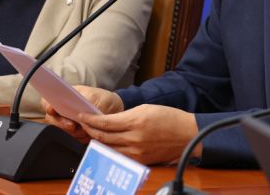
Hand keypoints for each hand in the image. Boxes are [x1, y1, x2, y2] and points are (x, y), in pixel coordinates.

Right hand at [43, 85, 123, 142]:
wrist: (114, 110)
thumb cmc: (103, 99)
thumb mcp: (96, 97)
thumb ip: (85, 103)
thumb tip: (79, 111)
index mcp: (64, 98)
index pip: (48, 102)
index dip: (47, 106)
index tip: (52, 109)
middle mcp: (63, 111)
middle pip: (53, 121)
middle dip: (63, 124)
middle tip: (73, 125)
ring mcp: (68, 123)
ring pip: (64, 132)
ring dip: (75, 132)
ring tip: (86, 128)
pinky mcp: (76, 134)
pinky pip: (75, 140)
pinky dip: (82, 138)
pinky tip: (90, 133)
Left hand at [75, 104, 199, 164]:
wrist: (188, 134)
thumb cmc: (170, 118)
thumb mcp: (146, 109)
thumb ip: (125, 115)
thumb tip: (108, 120)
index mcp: (136, 121)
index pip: (105, 122)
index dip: (90, 119)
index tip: (82, 115)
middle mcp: (134, 138)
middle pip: (102, 136)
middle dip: (89, 129)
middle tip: (82, 124)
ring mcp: (136, 152)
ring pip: (107, 148)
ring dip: (96, 141)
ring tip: (90, 134)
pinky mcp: (139, 161)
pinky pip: (118, 156)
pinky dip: (109, 149)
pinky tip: (105, 144)